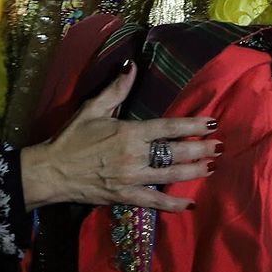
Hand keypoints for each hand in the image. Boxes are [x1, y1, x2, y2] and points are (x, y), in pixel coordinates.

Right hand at [19, 62, 218, 212]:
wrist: (52, 171)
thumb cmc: (71, 138)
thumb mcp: (91, 109)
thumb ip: (116, 90)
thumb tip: (132, 66)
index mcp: (129, 132)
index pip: (168, 128)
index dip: (192, 125)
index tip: (211, 123)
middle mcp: (135, 155)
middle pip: (175, 152)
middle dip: (201, 149)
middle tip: (219, 147)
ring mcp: (132, 178)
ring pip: (171, 176)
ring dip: (194, 172)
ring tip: (211, 168)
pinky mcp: (126, 196)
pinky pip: (155, 202)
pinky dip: (173, 204)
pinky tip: (190, 203)